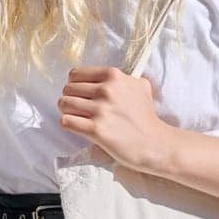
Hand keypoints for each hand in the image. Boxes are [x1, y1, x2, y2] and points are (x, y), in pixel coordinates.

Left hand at [58, 66, 173, 172]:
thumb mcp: (140, 86)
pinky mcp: (96, 130)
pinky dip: (67, 123)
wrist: (154, 143)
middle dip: (70, 99)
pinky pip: (66, 121)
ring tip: (77, 117)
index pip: (75, 74)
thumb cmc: (146, 115)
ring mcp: (100, 110)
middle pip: (68, 89)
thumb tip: (104, 76)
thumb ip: (123, 77)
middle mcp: (106, 90)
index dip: (74, 85)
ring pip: (64, 104)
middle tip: (79, 109)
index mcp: (114, 76)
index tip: (81, 94)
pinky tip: (77, 127)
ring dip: (67, 111)